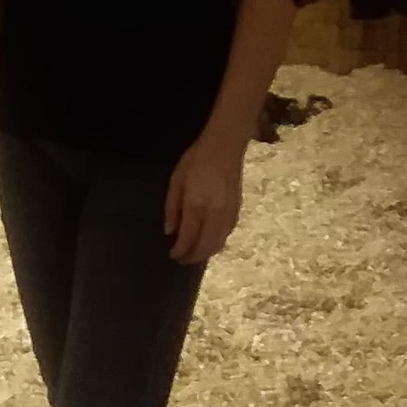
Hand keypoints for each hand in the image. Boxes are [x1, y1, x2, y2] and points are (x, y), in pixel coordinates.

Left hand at [164, 138, 243, 264]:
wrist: (225, 146)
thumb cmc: (196, 160)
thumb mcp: (176, 180)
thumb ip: (172, 207)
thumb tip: (169, 231)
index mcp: (196, 204)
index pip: (188, 237)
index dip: (180, 250)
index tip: (172, 255)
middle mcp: (215, 213)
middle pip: (205, 246)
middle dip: (193, 257)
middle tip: (182, 260)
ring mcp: (228, 213)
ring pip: (219, 243)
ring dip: (206, 253)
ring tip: (193, 254)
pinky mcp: (237, 211)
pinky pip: (226, 234)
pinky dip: (216, 243)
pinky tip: (208, 241)